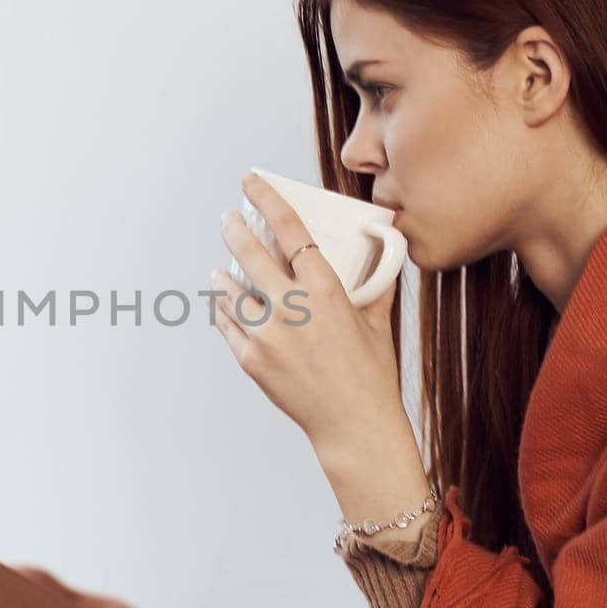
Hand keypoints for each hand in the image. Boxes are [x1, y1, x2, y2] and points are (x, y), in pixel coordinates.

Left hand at [210, 170, 414, 484]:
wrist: (354, 426)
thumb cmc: (371, 372)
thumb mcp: (377, 319)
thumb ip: (375, 281)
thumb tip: (385, 248)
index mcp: (326, 290)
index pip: (290, 231)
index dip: (267, 200)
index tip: (251, 182)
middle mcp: (292, 308)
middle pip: (250, 253)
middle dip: (235, 229)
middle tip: (229, 218)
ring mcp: (267, 336)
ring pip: (230, 291)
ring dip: (223, 275)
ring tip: (221, 267)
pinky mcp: (251, 360)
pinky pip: (228, 324)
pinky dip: (224, 310)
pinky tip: (223, 302)